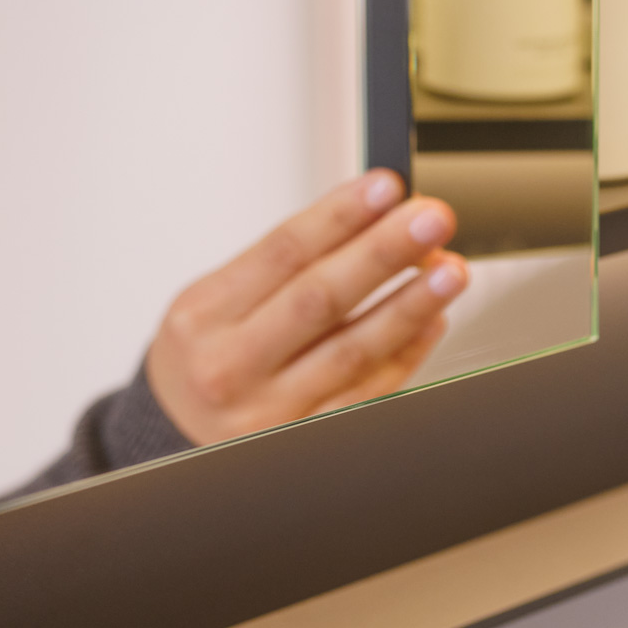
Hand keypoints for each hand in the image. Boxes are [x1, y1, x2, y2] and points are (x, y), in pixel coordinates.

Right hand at [147, 171, 468, 445]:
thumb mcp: (217, 305)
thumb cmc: (209, 360)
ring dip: (409, 306)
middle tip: (431, 219)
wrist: (178, 441)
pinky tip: (433, 322)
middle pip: (320, 298)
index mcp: (204, 314)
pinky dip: (405, 355)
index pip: (282, 252)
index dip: (340, 215)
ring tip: (449, 270)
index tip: (387, 186)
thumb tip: (373, 220)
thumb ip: (287, 266)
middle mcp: (230, 364)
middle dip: (383, 253)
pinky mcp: (304, 441)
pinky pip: (366, 395)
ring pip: (352, 351)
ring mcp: (269, 411)